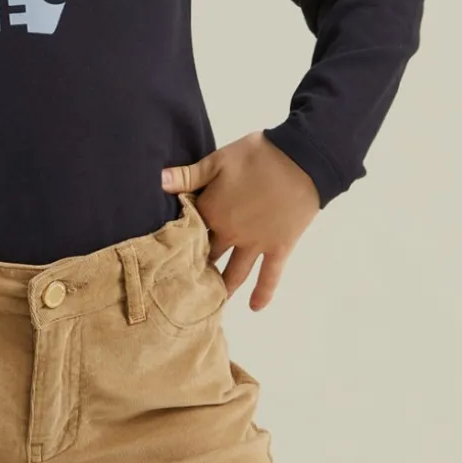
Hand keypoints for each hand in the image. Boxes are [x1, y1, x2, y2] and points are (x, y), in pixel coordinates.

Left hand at [161, 131, 319, 310]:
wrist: (303, 159)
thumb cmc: (259, 155)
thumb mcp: (219, 160)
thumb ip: (188, 175)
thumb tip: (158, 182)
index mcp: (212, 211)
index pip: (187, 231)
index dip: (179, 240)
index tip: (169, 252)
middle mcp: (230, 234)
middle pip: (207, 256)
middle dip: (196, 269)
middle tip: (185, 284)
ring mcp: (255, 244)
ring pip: (234, 273)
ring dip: (221, 289)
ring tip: (211, 303)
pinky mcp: (279, 247)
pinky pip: (270, 275)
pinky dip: (263, 293)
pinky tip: (255, 307)